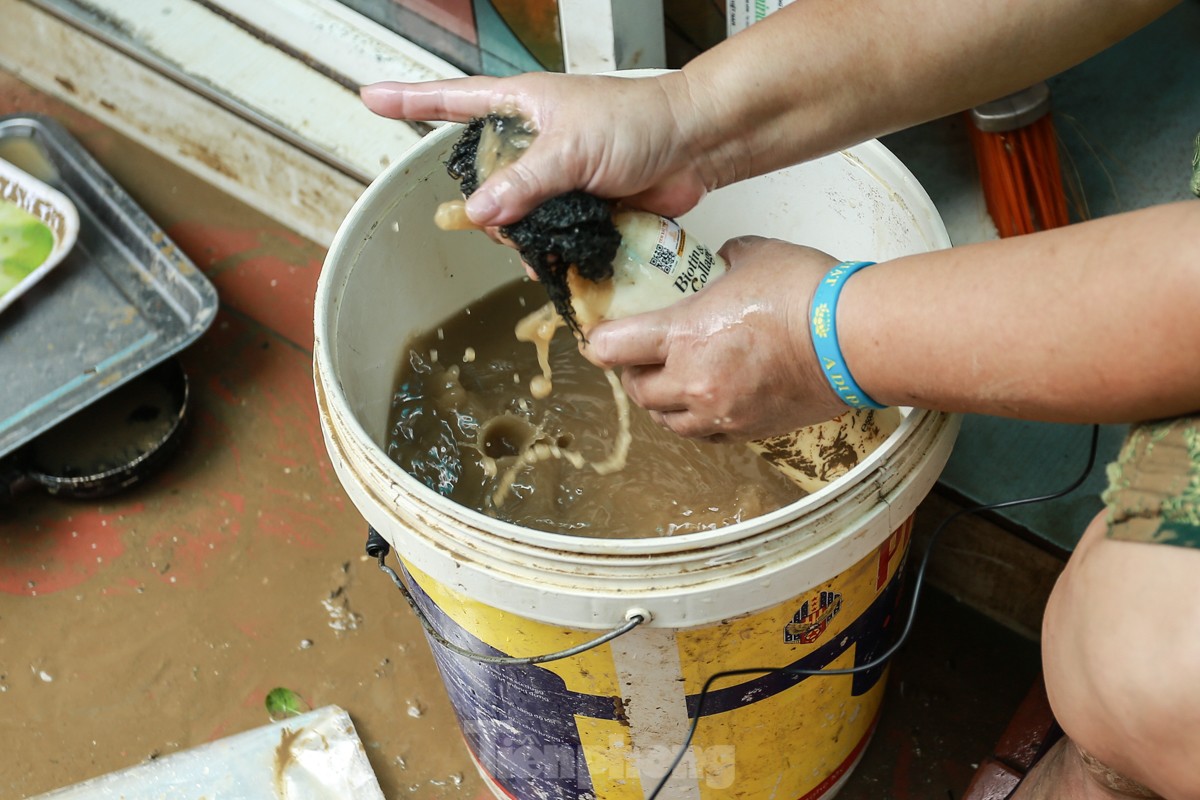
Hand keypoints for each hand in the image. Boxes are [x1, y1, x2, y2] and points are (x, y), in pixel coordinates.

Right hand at [360, 72, 716, 225]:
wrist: (694, 146)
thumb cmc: (639, 121)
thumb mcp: (572, 148)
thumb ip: (524, 182)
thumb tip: (480, 213)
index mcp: (523, 107)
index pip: (454, 101)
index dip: (411, 102)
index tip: (371, 99)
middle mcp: (535, 142)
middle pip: (484, 180)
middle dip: (487, 208)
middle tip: (505, 223)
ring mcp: (558, 178)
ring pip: (516, 217)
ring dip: (522, 239)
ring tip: (540, 246)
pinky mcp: (581, 208)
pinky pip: (550, 237)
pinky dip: (551, 253)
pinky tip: (559, 263)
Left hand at [582, 236, 847, 440]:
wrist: (854, 340)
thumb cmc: (807, 293)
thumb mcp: (752, 256)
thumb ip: (722, 261)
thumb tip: (720, 263)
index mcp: (683, 335)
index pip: (613, 347)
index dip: (600, 342)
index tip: (600, 336)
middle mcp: (693, 381)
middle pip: (636, 391)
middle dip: (633, 374)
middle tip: (641, 357)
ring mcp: (721, 411)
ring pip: (667, 421)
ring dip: (662, 402)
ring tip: (673, 382)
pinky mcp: (749, 430)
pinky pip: (706, 434)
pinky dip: (697, 420)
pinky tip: (708, 400)